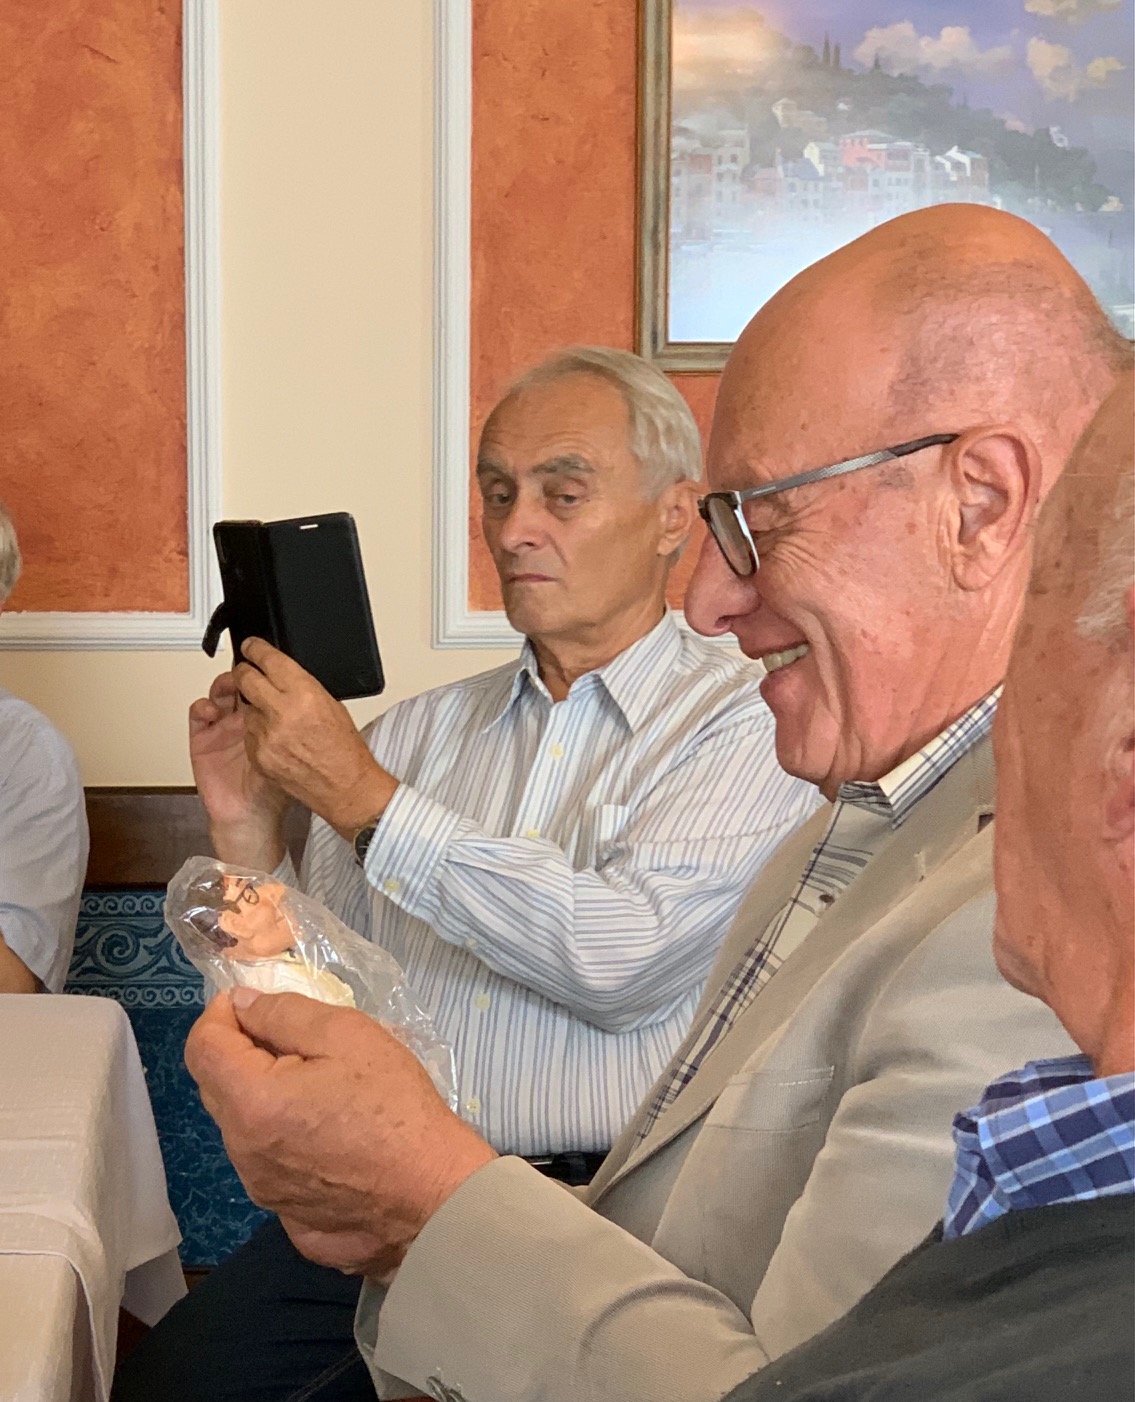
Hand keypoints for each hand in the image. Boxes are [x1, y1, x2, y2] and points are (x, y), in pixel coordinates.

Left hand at [185, 990, 496, 1276]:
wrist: (436, 1194)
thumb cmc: (395, 1105)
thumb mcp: (348, 1034)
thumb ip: (285, 1012)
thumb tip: (243, 1005)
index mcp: (252, 1103)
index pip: (202, 1047)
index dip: (220, 1014)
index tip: (251, 1002)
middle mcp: (243, 1153)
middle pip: (216, 1087)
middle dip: (241, 1053)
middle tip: (293, 1040)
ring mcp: (263, 1191)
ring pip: (242, 1128)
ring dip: (262, 1098)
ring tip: (319, 1088)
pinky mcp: (287, 1217)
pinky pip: (269, 1165)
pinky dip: (283, 1140)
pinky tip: (329, 1136)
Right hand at [189, 671, 288, 865]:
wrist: (255, 816)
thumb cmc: (277, 788)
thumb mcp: (296, 751)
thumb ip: (295, 725)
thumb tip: (307, 696)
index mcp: (271, 718)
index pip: (266, 685)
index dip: (266, 671)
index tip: (268, 661)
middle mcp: (247, 719)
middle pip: (242, 683)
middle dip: (244, 672)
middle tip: (246, 670)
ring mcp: (224, 726)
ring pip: (220, 692)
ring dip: (223, 683)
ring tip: (230, 687)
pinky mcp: (204, 739)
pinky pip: (198, 713)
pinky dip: (203, 705)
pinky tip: (212, 709)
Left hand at [233, 639, 398, 838]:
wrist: (344, 788)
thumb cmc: (345, 750)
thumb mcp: (332, 705)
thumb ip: (303, 687)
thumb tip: (282, 675)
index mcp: (304, 693)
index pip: (268, 660)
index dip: (256, 649)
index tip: (251, 646)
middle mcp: (281, 712)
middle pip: (245, 678)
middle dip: (244, 672)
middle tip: (246, 671)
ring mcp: (266, 735)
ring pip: (246, 708)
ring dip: (255, 708)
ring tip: (276, 718)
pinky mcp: (257, 755)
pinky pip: (249, 734)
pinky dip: (258, 732)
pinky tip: (277, 738)